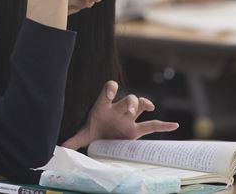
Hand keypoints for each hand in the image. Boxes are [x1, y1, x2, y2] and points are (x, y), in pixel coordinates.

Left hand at [62, 81, 178, 149]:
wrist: (102, 136)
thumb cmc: (93, 130)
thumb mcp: (83, 134)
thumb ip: (74, 139)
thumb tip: (60, 147)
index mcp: (104, 106)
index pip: (108, 91)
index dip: (110, 88)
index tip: (111, 89)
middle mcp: (119, 109)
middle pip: (128, 98)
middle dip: (131, 101)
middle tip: (131, 108)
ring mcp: (129, 118)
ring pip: (140, 105)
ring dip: (144, 104)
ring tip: (150, 107)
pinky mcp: (136, 130)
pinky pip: (152, 125)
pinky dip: (163, 125)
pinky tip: (175, 125)